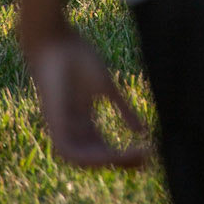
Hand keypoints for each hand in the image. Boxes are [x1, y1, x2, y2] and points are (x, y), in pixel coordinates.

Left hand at [24, 27, 151, 168]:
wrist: (55, 41)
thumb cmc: (78, 57)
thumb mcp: (106, 86)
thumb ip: (123, 109)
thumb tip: (142, 130)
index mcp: (83, 120)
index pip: (104, 148)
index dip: (124, 155)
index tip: (149, 154)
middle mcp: (73, 129)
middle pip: (97, 156)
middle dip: (120, 162)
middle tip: (146, 160)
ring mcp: (63, 127)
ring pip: (84, 159)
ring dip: (108, 162)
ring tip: (130, 158)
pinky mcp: (54, 123)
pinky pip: (70, 151)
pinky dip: (90, 156)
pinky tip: (110, 154)